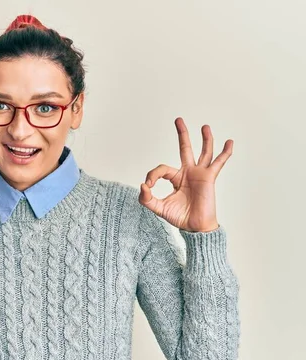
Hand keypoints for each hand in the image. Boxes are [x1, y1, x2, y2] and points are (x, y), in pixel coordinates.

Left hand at [138, 117, 233, 232]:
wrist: (194, 227)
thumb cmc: (179, 217)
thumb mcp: (158, 207)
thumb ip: (147, 198)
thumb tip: (142, 185)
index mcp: (176, 178)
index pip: (161, 169)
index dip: (152, 175)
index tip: (147, 185)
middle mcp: (188, 173)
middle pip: (185, 149)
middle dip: (182, 134)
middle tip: (178, 120)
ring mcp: (199, 174)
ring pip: (204, 152)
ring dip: (205, 139)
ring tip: (204, 127)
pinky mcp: (209, 177)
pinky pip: (218, 162)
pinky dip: (225, 153)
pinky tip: (230, 142)